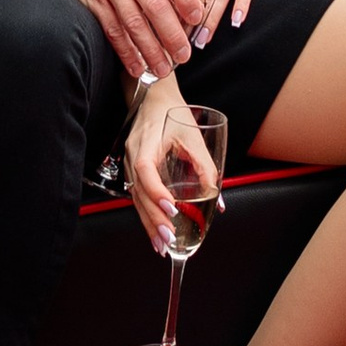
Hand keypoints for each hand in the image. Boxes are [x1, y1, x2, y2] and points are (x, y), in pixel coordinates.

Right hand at [12, 0, 201, 80]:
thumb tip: (184, 6)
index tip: (196, 18)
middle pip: (154, 3)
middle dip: (172, 34)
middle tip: (183, 55)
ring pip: (133, 22)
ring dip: (151, 49)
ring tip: (163, 68)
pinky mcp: (90, 0)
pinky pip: (112, 30)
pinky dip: (126, 52)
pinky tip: (137, 66)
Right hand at [125, 73, 217, 253]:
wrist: (154, 99)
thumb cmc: (173, 113)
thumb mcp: (193, 137)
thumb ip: (205, 166)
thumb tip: (216, 197)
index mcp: (145, 144)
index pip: (145, 171)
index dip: (156, 191)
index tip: (170, 208)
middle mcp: (133, 157)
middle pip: (138, 192)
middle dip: (153, 218)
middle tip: (168, 239)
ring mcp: (130, 164)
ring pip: (136, 199)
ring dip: (149, 223)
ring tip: (161, 246)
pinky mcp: (133, 171)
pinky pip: (137, 196)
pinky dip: (146, 215)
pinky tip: (155, 232)